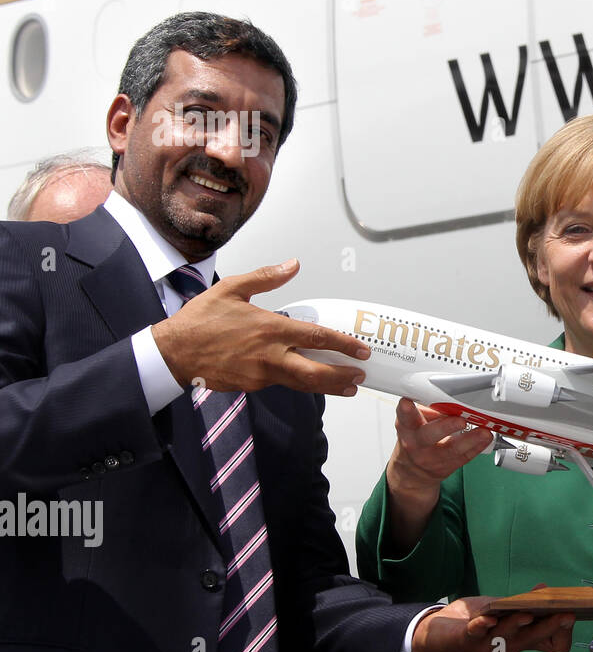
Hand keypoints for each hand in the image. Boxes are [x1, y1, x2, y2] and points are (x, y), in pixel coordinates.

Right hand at [152, 259, 368, 395]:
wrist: (172, 352)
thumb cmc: (201, 319)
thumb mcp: (232, 289)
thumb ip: (266, 277)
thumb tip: (293, 265)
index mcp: (270, 328)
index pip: (316, 338)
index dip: (343, 344)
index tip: (361, 349)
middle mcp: (270, 355)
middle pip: (316, 372)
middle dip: (342, 375)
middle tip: (361, 374)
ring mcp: (261, 374)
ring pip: (302, 384)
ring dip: (328, 386)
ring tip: (348, 387)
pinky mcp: (251, 385)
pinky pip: (281, 383)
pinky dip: (299, 383)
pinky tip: (311, 381)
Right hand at [384, 399, 494, 552]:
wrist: (414, 471)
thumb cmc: (416, 440)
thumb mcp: (414, 423)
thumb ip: (428, 409)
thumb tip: (449, 395)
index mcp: (408, 428)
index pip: (406, 418)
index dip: (406, 411)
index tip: (407, 402)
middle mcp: (418, 444)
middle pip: (429, 435)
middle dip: (446, 426)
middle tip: (460, 420)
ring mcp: (433, 457)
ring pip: (452, 449)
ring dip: (470, 439)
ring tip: (483, 431)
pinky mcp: (448, 466)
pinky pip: (465, 456)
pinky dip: (477, 446)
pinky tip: (486, 439)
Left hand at [412, 592, 574, 651]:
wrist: (446, 631)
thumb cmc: (484, 620)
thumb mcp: (510, 610)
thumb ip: (528, 603)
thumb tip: (545, 590)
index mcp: (527, 640)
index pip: (556, 646)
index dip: (564, 631)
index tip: (569, 613)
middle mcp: (514, 646)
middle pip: (536, 638)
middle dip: (551, 625)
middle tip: (566, 614)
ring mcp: (491, 645)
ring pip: (509, 636)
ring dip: (517, 624)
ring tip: (526, 613)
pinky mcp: (469, 638)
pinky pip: (476, 634)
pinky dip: (481, 626)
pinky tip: (486, 619)